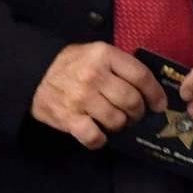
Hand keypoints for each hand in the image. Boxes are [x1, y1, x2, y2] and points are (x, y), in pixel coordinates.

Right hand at [31, 43, 166, 150]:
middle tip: (135, 114)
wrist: (33, 74)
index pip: (141, 77)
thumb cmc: (73, 64)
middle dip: (139, 112)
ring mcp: (80, 98)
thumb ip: (121, 65)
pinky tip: (101, 135)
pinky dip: (100, 139)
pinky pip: (93, 136)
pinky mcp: (68, 117)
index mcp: (105, 56)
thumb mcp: (98, 52)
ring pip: (117, 120)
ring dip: (121, 124)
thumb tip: (150, 88)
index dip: (155, 94)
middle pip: (132, 100)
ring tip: (118, 121)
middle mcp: (94, 76)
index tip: (159, 105)